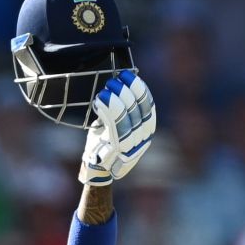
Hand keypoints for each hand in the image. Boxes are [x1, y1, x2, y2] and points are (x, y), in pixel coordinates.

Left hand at [79, 70, 156, 186]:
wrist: (96, 169)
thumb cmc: (104, 142)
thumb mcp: (116, 123)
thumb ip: (121, 109)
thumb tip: (121, 85)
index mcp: (146, 131)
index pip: (148, 107)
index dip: (140, 89)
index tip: (129, 76)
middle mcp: (143, 139)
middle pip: (139, 111)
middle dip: (127, 91)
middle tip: (114, 80)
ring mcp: (132, 146)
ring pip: (128, 117)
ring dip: (117, 99)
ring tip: (107, 88)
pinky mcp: (118, 150)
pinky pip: (115, 125)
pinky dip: (109, 110)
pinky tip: (100, 99)